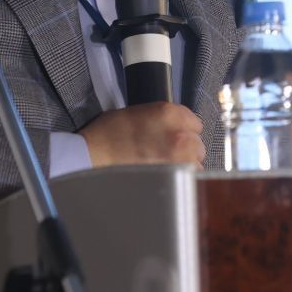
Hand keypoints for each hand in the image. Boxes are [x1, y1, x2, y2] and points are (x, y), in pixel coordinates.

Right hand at [78, 103, 204, 167]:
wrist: (94, 155)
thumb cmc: (110, 132)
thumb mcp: (139, 112)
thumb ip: (163, 118)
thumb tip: (176, 127)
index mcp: (169, 113)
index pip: (195, 122)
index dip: (184, 129)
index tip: (175, 135)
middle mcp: (179, 134)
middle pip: (197, 144)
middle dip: (186, 147)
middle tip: (167, 151)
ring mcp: (178, 158)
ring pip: (195, 162)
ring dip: (185, 163)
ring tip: (165, 165)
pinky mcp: (173, 176)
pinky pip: (188, 178)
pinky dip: (180, 178)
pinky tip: (164, 175)